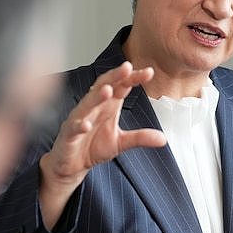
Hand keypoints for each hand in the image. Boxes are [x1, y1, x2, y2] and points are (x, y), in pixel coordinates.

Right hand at [37, 62, 165, 227]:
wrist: (71, 165)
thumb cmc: (92, 147)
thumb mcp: (121, 143)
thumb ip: (140, 137)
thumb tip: (163, 139)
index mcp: (107, 106)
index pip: (120, 86)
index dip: (133, 78)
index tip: (149, 72)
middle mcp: (93, 108)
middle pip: (103, 87)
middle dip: (114, 77)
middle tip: (127, 67)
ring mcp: (79, 120)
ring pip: (87, 104)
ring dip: (96, 97)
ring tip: (108, 90)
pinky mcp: (69, 135)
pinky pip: (74, 128)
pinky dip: (80, 125)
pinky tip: (86, 125)